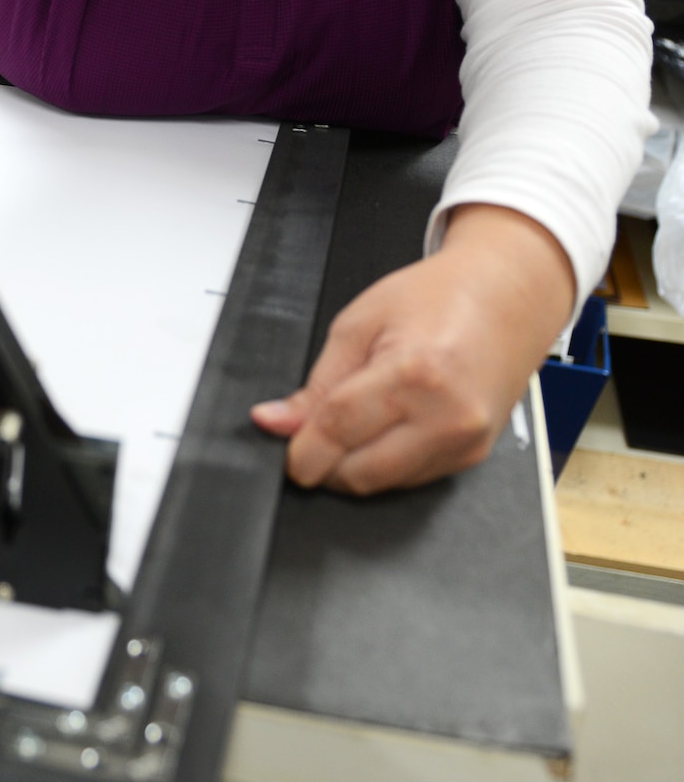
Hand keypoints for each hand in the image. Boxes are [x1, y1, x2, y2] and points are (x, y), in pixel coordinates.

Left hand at [250, 204, 574, 493]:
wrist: (506, 296)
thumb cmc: (438, 297)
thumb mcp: (359, 323)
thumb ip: (316, 384)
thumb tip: (275, 423)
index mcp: (414, 374)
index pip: (338, 432)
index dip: (300, 449)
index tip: (284, 451)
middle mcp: (447, 417)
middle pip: (360, 473)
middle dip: (324, 463)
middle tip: (312, 435)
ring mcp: (465, 443)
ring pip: (383, 484)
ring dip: (354, 464)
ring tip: (356, 417)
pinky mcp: (472, 457)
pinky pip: (410, 479)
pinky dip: (385, 462)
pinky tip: (386, 425)